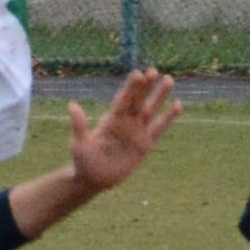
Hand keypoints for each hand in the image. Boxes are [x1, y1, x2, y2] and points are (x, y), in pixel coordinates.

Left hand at [67, 68, 180, 192]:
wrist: (94, 179)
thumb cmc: (83, 161)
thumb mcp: (80, 144)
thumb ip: (79, 125)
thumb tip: (72, 105)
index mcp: (111, 119)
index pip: (124, 99)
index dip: (131, 87)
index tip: (138, 73)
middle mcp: (125, 122)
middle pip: (138, 100)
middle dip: (146, 86)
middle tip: (153, 70)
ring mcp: (137, 132)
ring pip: (151, 109)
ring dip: (160, 96)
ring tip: (169, 79)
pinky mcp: (145, 144)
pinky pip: (159, 128)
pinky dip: (168, 117)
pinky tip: (177, 105)